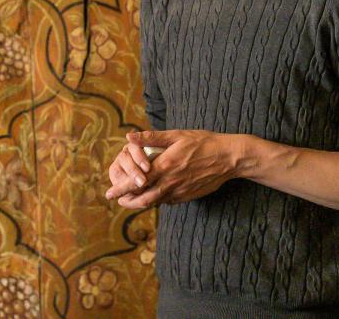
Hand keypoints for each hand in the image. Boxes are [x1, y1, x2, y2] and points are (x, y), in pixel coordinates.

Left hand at [114, 130, 241, 208]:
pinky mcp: (189, 196)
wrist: (228, 158)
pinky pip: (169, 201)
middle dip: (128, 201)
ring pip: (156, 202)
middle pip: (144, 198)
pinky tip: (153, 197)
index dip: (122, 188)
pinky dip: (158, 201)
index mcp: (165, 166)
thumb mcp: (176, 135)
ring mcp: (180, 191)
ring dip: (141, 203)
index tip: (109, 193)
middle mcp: (171, 182)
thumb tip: (129, 137)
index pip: (137, 181)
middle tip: (117, 201)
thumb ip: (151, 137)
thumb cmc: (202, 142)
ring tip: (130, 202)